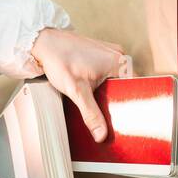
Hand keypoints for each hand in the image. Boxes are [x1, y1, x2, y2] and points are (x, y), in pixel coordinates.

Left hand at [30, 27, 127, 141]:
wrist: (45, 43)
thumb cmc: (60, 60)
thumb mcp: (77, 92)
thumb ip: (91, 114)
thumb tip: (101, 135)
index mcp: (120, 62)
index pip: (132, 91)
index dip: (124, 106)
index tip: (118, 119)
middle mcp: (119, 55)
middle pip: (122, 86)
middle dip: (112, 100)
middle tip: (101, 111)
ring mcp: (110, 52)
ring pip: (113, 80)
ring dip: (105, 92)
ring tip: (92, 98)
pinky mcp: (100, 53)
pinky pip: (106, 72)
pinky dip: (99, 82)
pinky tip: (88, 88)